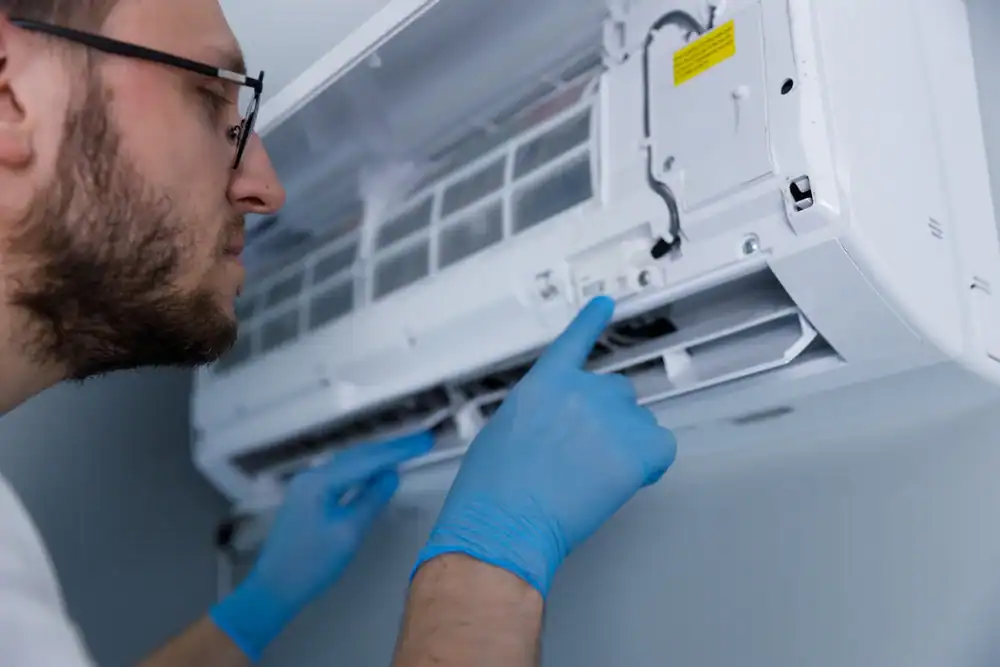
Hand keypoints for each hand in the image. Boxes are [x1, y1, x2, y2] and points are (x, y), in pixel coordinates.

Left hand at [211, 432, 432, 660]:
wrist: (274, 588)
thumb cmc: (312, 563)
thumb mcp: (348, 532)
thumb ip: (371, 499)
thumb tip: (391, 475)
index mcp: (320, 481)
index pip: (367, 459)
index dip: (399, 449)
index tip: (425, 440)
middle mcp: (312, 475)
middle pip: (357, 455)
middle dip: (390, 448)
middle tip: (421, 441)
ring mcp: (308, 485)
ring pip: (349, 464)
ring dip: (377, 458)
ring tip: (406, 451)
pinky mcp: (308, 496)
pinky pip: (341, 476)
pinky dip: (363, 471)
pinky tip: (377, 472)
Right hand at [413, 296, 676, 596]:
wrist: (505, 519)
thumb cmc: (492, 486)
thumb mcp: (504, 428)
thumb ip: (538, 412)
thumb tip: (555, 424)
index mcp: (546, 383)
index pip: (575, 342)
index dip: (592, 322)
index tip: (605, 304)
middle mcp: (584, 390)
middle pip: (615, 392)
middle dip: (605, 419)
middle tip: (583, 457)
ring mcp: (614, 418)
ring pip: (638, 422)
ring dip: (626, 442)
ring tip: (594, 477)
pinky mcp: (637, 450)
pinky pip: (661, 447)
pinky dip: (650, 463)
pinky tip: (627, 479)